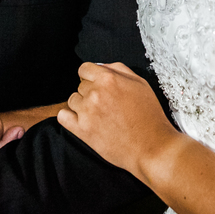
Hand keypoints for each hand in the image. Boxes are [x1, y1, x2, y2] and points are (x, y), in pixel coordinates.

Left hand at [58, 62, 178, 180]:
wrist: (151, 147)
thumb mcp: (140, 84)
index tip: (96, 85)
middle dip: (91, 92)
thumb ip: (118, 69)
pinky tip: (82, 121)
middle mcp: (95, 93)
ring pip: (73, 100)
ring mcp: (87, 112)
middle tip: (106, 104)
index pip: (84, 69)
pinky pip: (63, 117)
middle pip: (80, 85)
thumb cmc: (149, 116)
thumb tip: (101, 66)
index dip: (91, 77)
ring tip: (99, 115)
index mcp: (108, 78)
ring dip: (82, 106)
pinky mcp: (82, 130)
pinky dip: (69, 117)